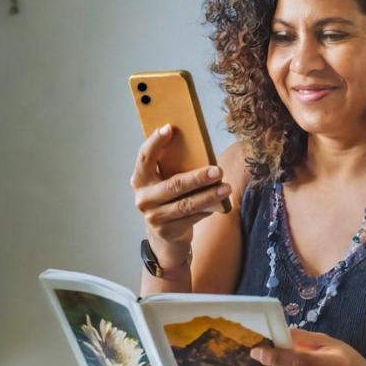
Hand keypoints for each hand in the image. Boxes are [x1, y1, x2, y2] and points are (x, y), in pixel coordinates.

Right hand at [130, 124, 231, 266]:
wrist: (164, 237)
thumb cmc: (169, 200)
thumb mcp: (165, 182)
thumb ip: (173, 168)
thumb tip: (200, 148)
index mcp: (140, 180)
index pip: (144, 157)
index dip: (155, 142)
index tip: (169, 128)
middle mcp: (143, 199)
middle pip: (173, 185)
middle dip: (197, 177)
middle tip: (217, 170)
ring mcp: (154, 217)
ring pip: (185, 204)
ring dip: (208, 196)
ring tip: (225, 188)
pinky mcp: (168, 232)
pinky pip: (192, 218)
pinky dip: (208, 209)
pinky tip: (220, 203)